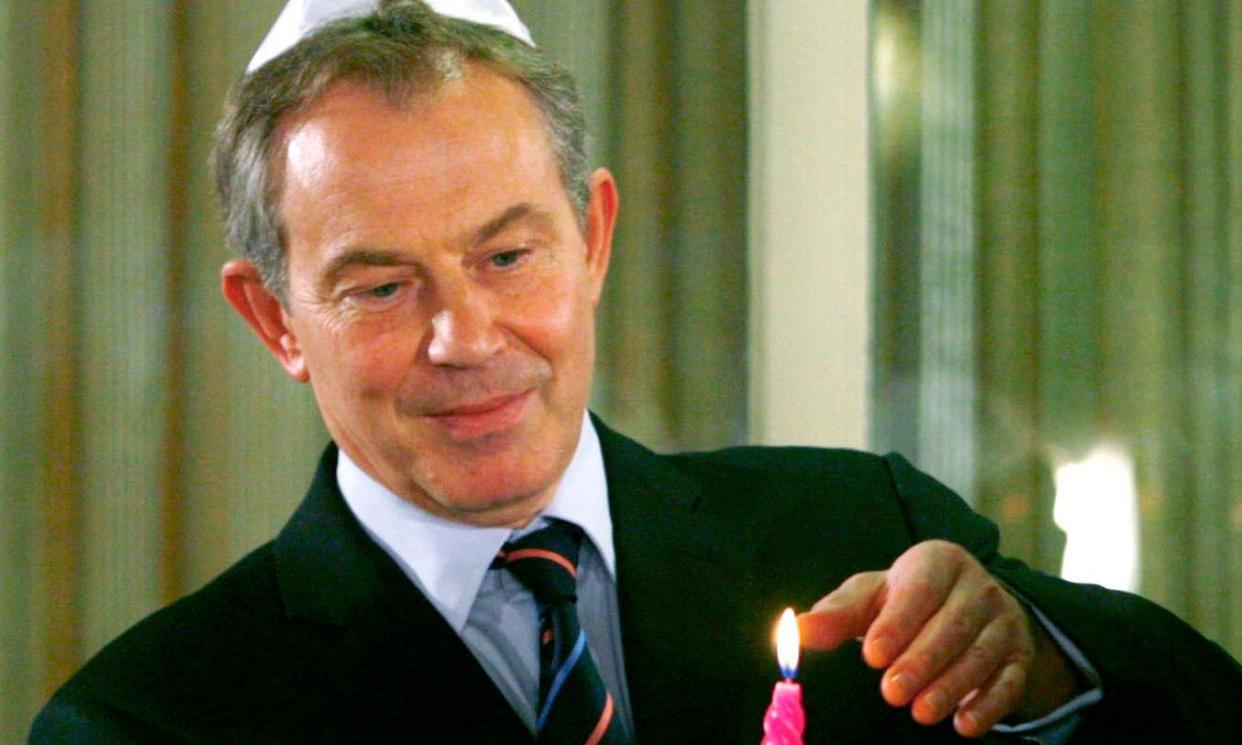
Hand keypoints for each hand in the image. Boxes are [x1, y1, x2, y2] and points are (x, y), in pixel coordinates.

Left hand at [798, 540, 1078, 737]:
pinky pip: (1009, 681)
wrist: (966, 605)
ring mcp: (1004, 621)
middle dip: (922, 661)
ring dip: (952, 686)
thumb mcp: (871, 597)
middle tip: (891, 693)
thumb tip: (795, 631)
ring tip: (921, 712)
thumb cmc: (906, 601)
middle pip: (953, 625)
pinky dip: (989, 704)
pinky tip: (964, 724)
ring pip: (981, 654)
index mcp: (938, 561)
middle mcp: (978, 586)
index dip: (898, 622)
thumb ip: (836, 614)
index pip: (920, 589)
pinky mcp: (1020, 655)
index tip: (872, 655)